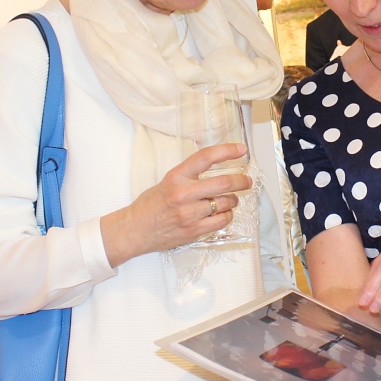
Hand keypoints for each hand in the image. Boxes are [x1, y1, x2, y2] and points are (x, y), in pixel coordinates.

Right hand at [101, 143, 250, 264]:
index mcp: (176, 176)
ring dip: (232, 200)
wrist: (135, 230)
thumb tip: (218, 171)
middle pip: (224, 183)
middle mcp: (183, 194)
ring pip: (225, 203)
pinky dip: (227, 216)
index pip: (206, 157)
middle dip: (241, 181)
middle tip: (246, 181)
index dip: (226, 151)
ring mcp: (189, 214)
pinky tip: (222, 213)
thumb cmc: (150, 205)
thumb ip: (190, 176)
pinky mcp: (194, 231)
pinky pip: (222, 221)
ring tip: (229, 200)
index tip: (241, 149)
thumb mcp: (167, 182)